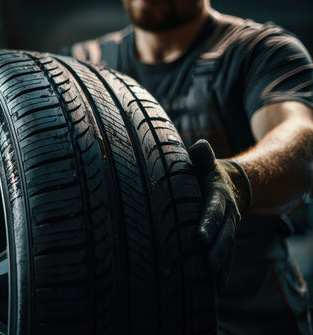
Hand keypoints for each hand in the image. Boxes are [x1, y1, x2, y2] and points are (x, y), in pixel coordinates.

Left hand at [189, 139, 251, 285]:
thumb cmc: (208, 171)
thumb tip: (199, 146)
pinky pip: (225, 255)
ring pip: (226, 248)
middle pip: (223, 234)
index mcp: (218, 195)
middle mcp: (227, 214)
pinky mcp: (225, 237)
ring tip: (208, 281)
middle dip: (216, 251)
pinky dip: (221, 270)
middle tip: (205, 266)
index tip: (199, 238)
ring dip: (219, 265)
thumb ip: (202, 156)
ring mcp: (228, 227)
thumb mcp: (206, 162)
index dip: (207, 224)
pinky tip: (212, 287)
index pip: (212, 210)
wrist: (232, 182)